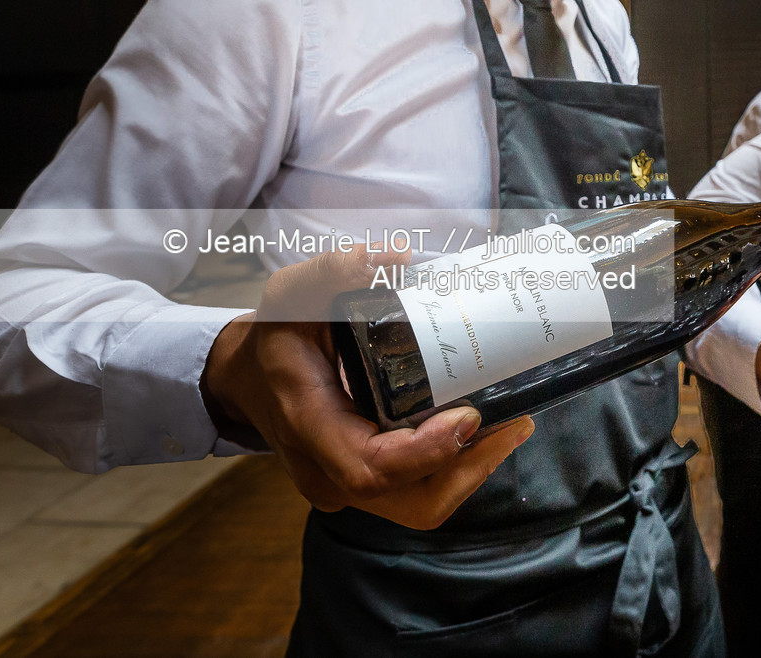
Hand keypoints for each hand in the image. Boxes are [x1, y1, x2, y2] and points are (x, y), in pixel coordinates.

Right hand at [203, 245, 533, 529]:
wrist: (246, 379)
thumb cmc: (273, 339)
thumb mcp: (289, 294)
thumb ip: (332, 270)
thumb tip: (394, 255)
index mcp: (309, 428)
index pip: (371, 468)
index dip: (426, 452)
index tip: (469, 417)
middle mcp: (329, 473)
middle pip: (415, 502)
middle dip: (470, 469)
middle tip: (514, 423)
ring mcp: (350, 486)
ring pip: (424, 504)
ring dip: (473, 470)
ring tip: (512, 424)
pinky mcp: (371, 483)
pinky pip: (421, 490)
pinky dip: (458, 466)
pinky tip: (487, 428)